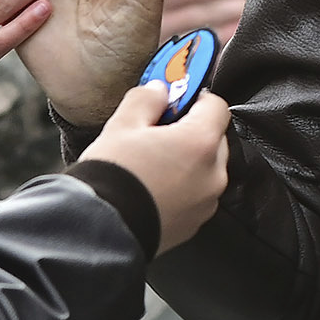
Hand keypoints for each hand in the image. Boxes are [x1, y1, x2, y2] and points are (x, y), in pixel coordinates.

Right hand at [78, 75, 232, 248]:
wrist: (102, 229)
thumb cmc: (113, 176)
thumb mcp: (122, 125)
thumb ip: (146, 99)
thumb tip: (159, 90)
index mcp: (200, 143)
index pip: (217, 106)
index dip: (196, 98)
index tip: (178, 98)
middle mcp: (213, 174)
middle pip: (214, 138)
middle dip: (191, 130)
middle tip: (159, 131)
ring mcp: (206, 202)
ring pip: (206, 169)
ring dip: (188, 161)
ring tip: (153, 162)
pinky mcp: (195, 223)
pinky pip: (196, 195)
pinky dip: (183, 187)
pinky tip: (154, 186)